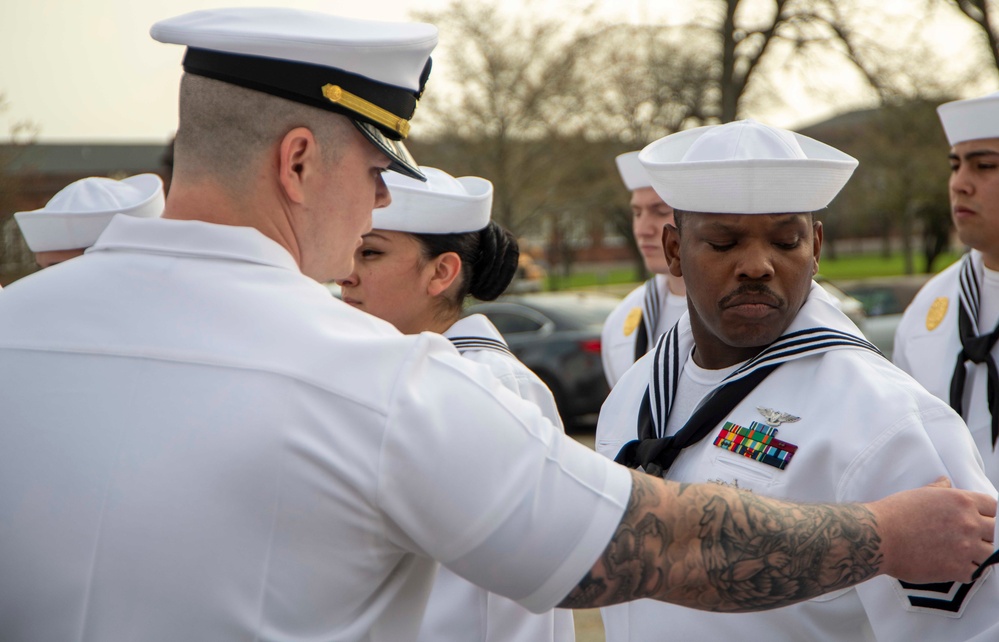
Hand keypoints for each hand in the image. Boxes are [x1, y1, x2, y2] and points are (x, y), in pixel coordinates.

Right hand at [868, 477, 996, 583]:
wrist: (878, 536)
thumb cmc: (895, 513)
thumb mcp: (919, 494)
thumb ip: (938, 489)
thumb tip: (945, 481)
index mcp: (961, 501)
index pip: (994, 507)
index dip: (987, 514)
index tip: (980, 519)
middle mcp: (968, 523)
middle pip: (995, 531)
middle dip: (985, 534)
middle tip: (969, 537)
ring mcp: (965, 547)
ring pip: (990, 554)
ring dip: (979, 554)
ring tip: (963, 554)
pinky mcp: (957, 568)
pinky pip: (975, 572)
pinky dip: (966, 570)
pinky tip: (953, 566)